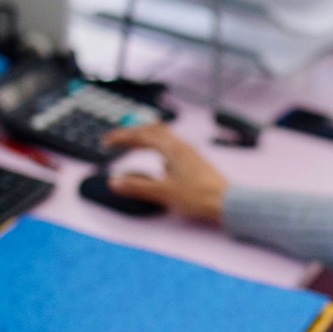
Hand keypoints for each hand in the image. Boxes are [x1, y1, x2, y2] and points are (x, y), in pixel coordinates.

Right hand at [102, 124, 227, 223]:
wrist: (226, 202)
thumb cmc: (199, 196)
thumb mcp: (163, 193)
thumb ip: (137, 187)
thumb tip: (114, 181)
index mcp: (172, 148)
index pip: (141, 135)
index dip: (121, 137)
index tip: (106, 141)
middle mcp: (181, 146)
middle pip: (152, 130)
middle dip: (132, 133)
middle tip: (116, 140)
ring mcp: (188, 152)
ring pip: (162, 136)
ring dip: (144, 137)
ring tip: (132, 144)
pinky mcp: (193, 160)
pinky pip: (170, 145)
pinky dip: (156, 146)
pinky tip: (157, 158)